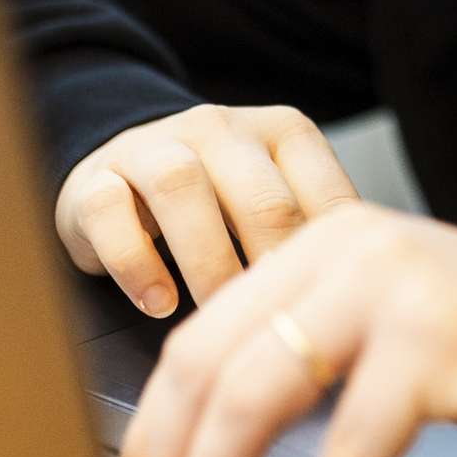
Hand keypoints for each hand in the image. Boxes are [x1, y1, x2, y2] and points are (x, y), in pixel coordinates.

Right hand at [54, 104, 359, 315]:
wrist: (124, 169)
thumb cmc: (219, 204)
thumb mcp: (274, 207)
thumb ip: (312, 239)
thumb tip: (361, 306)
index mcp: (280, 133)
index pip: (323, 192)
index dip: (332, 262)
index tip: (332, 313)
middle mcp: (219, 128)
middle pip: (259, 195)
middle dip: (273, 270)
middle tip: (279, 329)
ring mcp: (152, 147)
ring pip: (182, 188)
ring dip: (207, 262)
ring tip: (217, 314)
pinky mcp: (94, 179)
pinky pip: (110, 211)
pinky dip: (136, 263)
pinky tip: (159, 304)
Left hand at [107, 203, 456, 456]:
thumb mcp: (385, 316)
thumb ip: (306, 342)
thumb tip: (204, 434)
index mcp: (325, 238)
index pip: (205, 328)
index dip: (157, 419)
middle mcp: (349, 248)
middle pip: (212, 359)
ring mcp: (392, 289)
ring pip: (258, 396)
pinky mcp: (436, 344)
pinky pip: (350, 446)